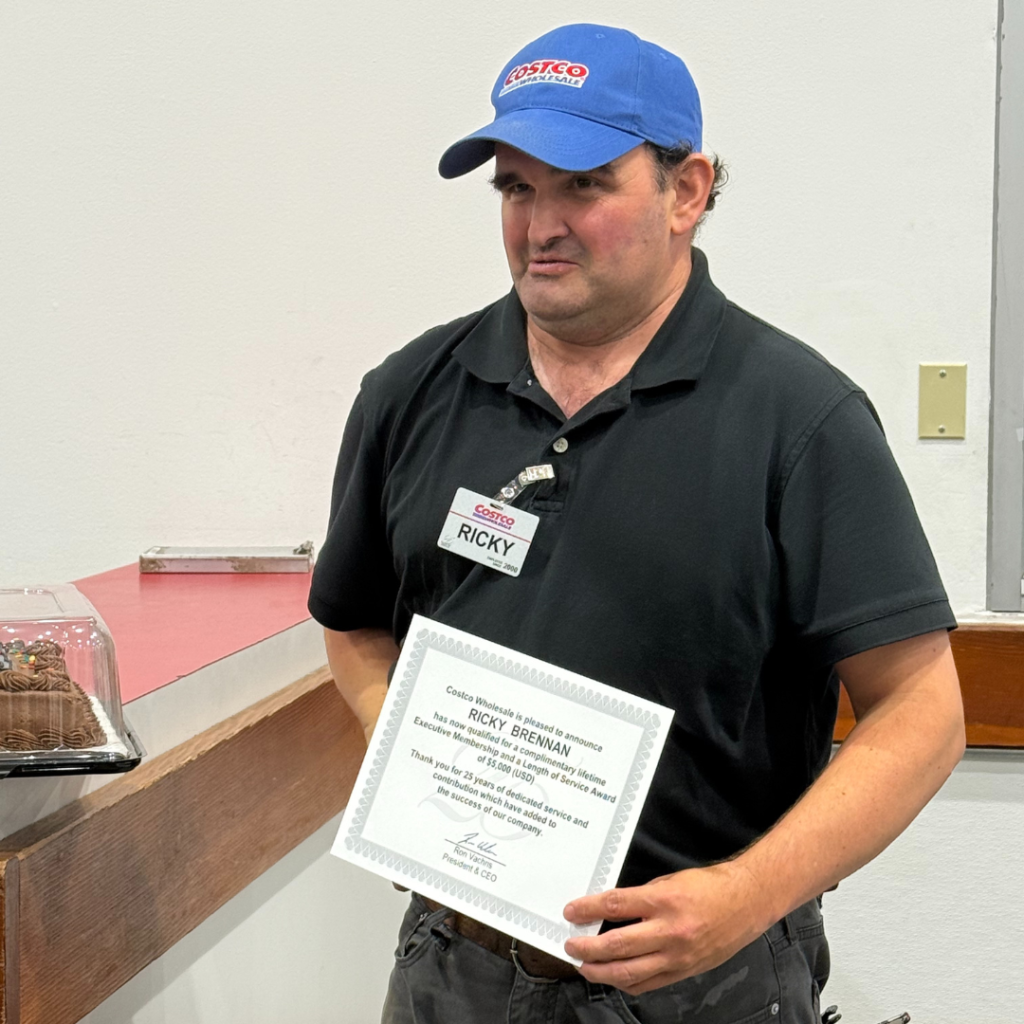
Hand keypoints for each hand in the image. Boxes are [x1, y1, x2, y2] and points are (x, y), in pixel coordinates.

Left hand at [563, 860, 771, 994]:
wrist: (747, 902)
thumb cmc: (708, 887)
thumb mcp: (669, 881)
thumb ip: (641, 898)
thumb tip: (610, 909)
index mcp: (663, 900)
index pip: (615, 905)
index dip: (588, 909)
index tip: (571, 911)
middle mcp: (669, 931)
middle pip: (617, 945)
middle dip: (588, 948)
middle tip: (570, 946)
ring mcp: (677, 956)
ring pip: (630, 972)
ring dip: (601, 971)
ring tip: (584, 966)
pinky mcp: (684, 971)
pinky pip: (648, 984)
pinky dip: (626, 983)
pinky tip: (614, 977)